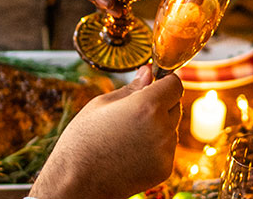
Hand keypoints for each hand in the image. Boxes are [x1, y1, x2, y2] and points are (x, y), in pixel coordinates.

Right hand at [29, 67, 182, 198]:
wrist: (77, 181)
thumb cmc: (83, 140)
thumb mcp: (102, 104)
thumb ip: (132, 87)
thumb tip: (149, 71)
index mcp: (147, 106)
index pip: (175, 84)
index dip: (164, 82)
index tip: (154, 84)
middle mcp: (162, 128)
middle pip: (175, 105)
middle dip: (160, 104)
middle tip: (132, 113)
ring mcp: (165, 151)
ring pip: (171, 128)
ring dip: (158, 126)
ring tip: (128, 135)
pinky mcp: (164, 169)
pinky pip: (166, 149)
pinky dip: (155, 147)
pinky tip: (131, 151)